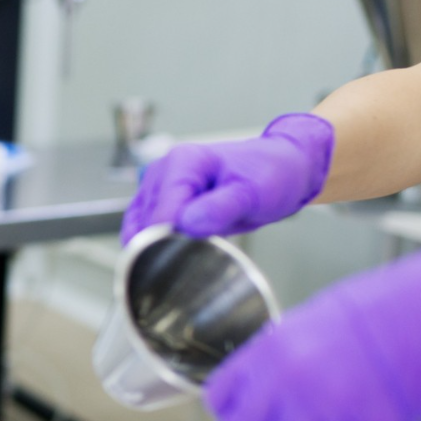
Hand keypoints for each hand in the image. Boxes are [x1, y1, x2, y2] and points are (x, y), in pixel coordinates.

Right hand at [121, 113, 333, 244]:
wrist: (280, 168)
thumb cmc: (270, 173)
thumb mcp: (254, 193)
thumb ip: (220, 208)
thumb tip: (186, 224)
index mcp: (184, 163)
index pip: (161, 212)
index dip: (168, 240)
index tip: (184, 255)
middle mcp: (165, 171)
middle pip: (146, 221)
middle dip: (161, 245)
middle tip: (192, 257)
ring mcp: (160, 186)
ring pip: (139, 226)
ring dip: (154, 246)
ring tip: (186, 253)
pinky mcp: (162, 200)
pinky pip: (143, 225)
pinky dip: (151, 242)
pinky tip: (170, 252)